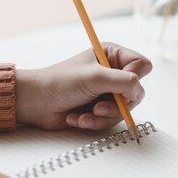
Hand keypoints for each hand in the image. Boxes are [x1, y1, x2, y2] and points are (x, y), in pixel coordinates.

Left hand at [15, 42, 151, 129]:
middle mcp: (113, 72)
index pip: (142, 66)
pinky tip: (78, 118)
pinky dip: (94, 123)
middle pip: (136, 92)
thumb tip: (139, 91)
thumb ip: (124, 81)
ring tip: (86, 114)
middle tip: (98, 106)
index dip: (134, 79)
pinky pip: (111, 120)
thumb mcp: (95, 77)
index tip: (117, 87)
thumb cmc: (60, 82)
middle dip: (116, 104)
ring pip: (124, 110)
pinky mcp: (100, 109)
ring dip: (103, 116)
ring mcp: (107, 92)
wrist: (35, 103)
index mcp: (112, 55)